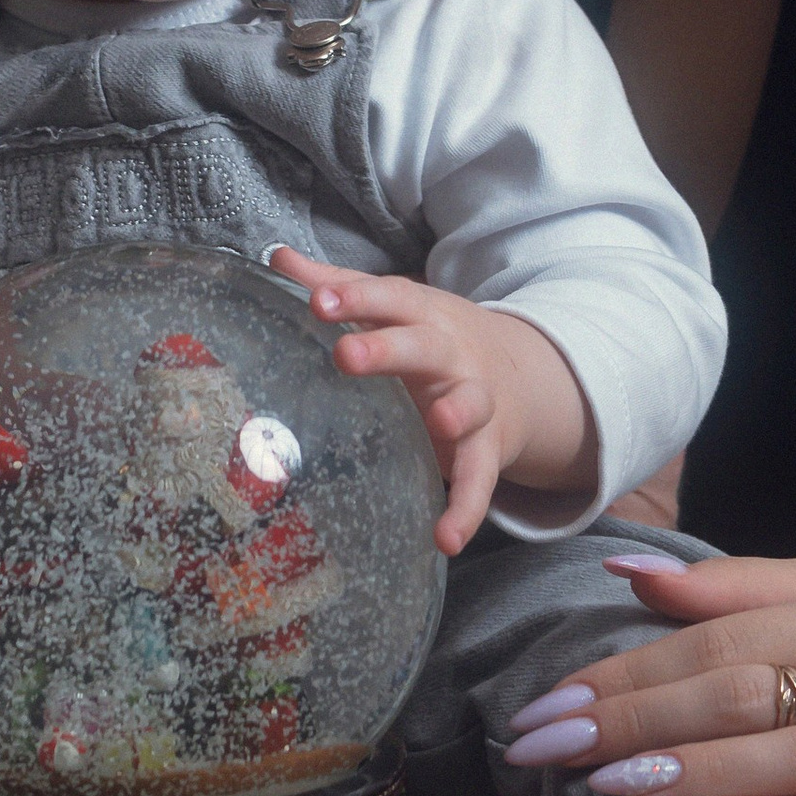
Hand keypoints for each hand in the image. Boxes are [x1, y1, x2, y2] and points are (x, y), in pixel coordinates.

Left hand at [268, 250, 591, 556]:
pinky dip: (467, 510)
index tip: (315, 301)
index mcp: (421, 314)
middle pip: (422, 345)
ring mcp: (475, 400)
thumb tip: (277, 257)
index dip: (352, 298)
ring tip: (440, 422)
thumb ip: (338, 286)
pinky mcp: (489, 448)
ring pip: (469, 404)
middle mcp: (451, 353)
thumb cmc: (432, 337)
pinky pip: (482, 481)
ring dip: (457, 413)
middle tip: (346, 355)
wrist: (519, 373)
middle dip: (388, 348)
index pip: (386, 298)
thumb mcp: (394, 307)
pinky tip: (446, 538)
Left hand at [503, 554, 795, 795]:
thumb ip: (726, 589)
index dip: (625, 670)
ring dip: (698, 773)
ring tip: (612, 785)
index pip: (713, 639)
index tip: (549, 702)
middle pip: (738, 693)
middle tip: (548, 747)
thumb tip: (625, 572)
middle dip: (634, 720)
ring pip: (790, 756)